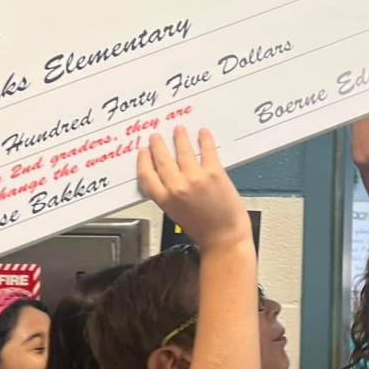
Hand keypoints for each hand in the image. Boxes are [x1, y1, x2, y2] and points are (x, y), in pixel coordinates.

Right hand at [138, 127, 249, 252]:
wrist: (225, 238)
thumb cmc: (203, 230)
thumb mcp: (176, 214)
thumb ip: (169, 196)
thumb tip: (167, 176)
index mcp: (164, 199)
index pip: (146, 175)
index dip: (143, 160)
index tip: (143, 152)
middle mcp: (177, 187)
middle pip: (162, 159)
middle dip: (158, 145)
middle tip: (157, 136)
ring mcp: (195, 178)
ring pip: (182, 150)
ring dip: (180, 137)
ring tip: (179, 130)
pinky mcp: (214, 173)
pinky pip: (207, 150)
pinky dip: (204, 139)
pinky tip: (202, 133)